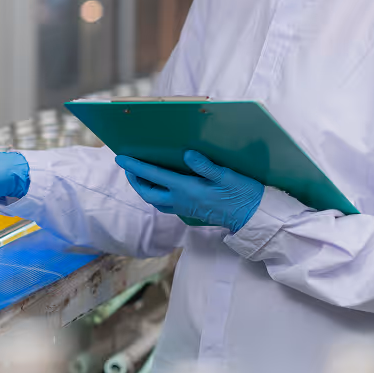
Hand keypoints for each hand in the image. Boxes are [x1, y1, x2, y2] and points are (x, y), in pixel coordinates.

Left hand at [115, 150, 262, 231]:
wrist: (253, 217)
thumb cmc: (242, 194)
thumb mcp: (227, 175)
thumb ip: (205, 166)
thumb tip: (187, 154)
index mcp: (186, 189)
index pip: (153, 176)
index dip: (135, 166)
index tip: (121, 158)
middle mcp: (181, 201)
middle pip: (147, 193)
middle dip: (134, 179)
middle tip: (128, 165)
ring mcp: (184, 209)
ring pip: (155, 200)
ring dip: (144, 188)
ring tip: (141, 174)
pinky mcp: (190, 212)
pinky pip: (165, 204)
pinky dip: (157, 194)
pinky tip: (162, 185)